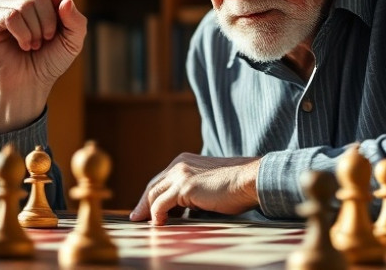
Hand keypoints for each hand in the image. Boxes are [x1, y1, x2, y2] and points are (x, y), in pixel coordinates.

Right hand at [0, 0, 86, 131]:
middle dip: (48, 22)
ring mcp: (3, 5)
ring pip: (25, 4)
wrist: (30, 82)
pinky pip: (10, 16)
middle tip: (44, 39)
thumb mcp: (73, 42)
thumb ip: (77, 21)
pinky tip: (22, 44)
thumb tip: (65, 1)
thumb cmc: (51, 59)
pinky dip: (22, 34)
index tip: (61, 22)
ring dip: (35, 31)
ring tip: (33, 44)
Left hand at [129, 153, 260, 224]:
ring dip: (146, 210)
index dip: (152, 194)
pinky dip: (156, 215)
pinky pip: (161, 204)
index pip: (161, 179)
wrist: (250, 179)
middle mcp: (180, 164)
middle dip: (143, 202)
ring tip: (142, 222)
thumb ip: (193, 192)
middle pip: (153, 185)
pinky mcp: (184, 186)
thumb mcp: (208, 185)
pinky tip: (158, 224)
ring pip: (153, 194)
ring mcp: (181, 174)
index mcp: (185, 161)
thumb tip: (183, 210)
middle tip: (136, 216)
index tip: (145, 208)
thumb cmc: (235, 186)